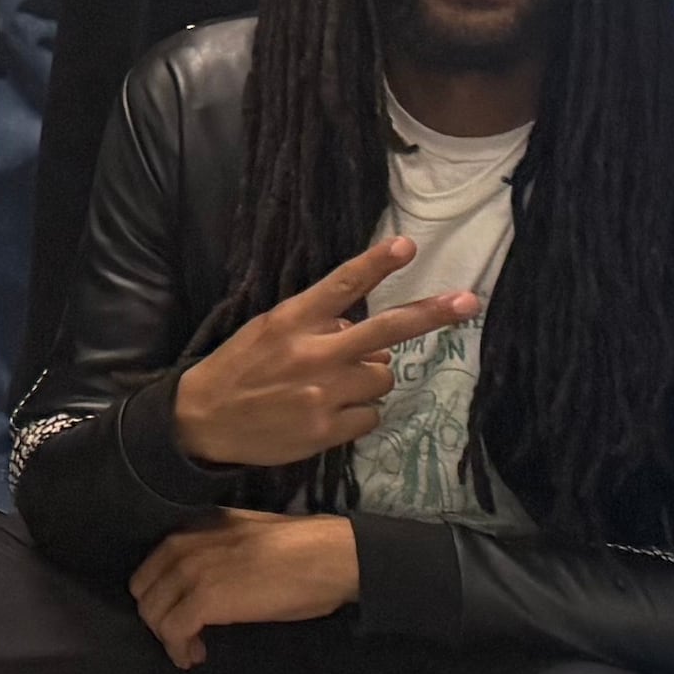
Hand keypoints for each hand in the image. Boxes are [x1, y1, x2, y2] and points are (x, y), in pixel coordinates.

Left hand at [128, 510, 360, 666]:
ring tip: (192, 651)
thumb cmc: (300, 549)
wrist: (326, 556)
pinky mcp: (204, 600)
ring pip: (153, 612)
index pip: (152, 565)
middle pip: (144, 590)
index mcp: (194, 527)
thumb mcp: (244, 535)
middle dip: (159, 617)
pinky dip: (177, 649)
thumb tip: (208, 573)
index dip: (161, 594)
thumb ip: (216, 548)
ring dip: (167, 637)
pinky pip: (172, 630)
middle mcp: (184, 545)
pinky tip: (193, 657)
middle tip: (184, 635)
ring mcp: (191, 572)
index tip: (179, 613)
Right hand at [168, 237, 478, 469]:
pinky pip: (371, 414)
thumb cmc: (238, 367)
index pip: (341, 286)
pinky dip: (358, 412)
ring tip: (331, 384)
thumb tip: (366, 331)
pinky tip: (328, 412)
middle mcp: (313, 353)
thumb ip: (315, 324)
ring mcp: (324, 393)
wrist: (204, 421)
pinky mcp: (329, 429)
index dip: (376, 264)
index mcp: (292, 320)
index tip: (407, 245)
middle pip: (385, 330)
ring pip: (382, 376)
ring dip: (368, 377)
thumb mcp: (267, 331)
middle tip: (470, 301)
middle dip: (431, 314)